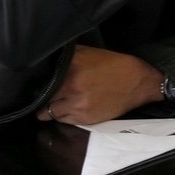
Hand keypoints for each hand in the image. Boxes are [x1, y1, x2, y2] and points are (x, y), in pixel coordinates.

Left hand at [37, 45, 163, 125]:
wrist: (138, 82)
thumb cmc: (114, 65)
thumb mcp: (89, 53)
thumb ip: (68, 57)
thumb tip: (49, 60)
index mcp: (71, 71)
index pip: (43, 81)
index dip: (38, 83)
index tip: (36, 84)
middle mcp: (72, 89)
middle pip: (44, 98)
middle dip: (42, 97)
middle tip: (41, 95)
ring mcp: (78, 106)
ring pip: (50, 113)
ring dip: (49, 109)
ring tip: (51, 104)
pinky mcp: (86, 119)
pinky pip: (64, 121)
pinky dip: (61, 116)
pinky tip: (65, 110)